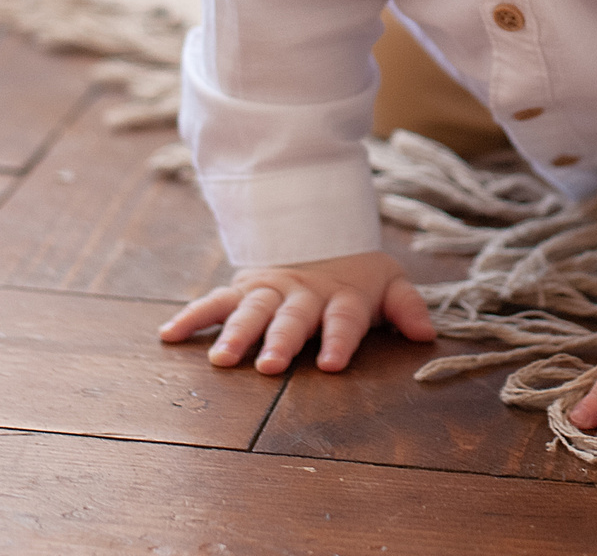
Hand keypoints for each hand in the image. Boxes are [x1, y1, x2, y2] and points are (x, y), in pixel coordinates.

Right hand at [157, 250, 434, 374]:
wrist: (319, 231)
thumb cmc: (356, 274)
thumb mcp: (388, 281)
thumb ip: (406, 306)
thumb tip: (427, 335)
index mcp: (342, 296)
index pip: (344, 320)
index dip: (340, 340)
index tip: (333, 365)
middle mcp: (303, 294)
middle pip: (292, 318)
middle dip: (280, 341)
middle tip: (267, 366)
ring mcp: (270, 290)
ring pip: (252, 310)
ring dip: (236, 333)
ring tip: (221, 359)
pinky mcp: (243, 289)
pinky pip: (214, 301)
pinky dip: (192, 316)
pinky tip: (169, 335)